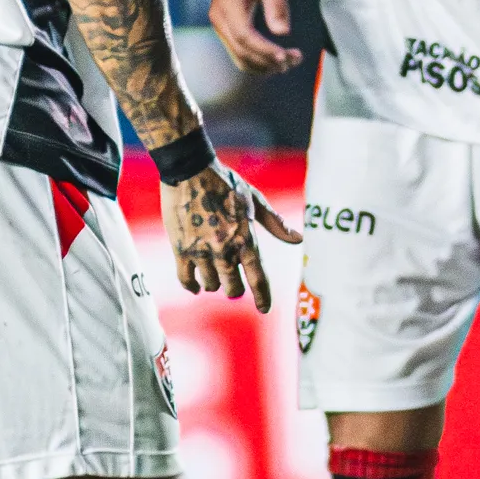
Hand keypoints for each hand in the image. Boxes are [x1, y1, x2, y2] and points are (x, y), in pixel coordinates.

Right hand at [163, 163, 297, 308]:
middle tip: (232, 283)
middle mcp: (225, 249)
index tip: (264, 309)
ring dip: (214, 283)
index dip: (263, 297)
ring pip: (210, 285)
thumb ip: (275, 224)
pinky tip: (195, 285)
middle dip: (234, 288)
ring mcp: (201, 251)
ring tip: (213, 274)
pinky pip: (186, 279)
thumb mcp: (254, 200)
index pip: (258, 278)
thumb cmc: (225, 183)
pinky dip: (192, 286)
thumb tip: (299, 239)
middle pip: (232, 288)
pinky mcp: (180, 249)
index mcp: (246, 238)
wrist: (189, 169)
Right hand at [209, 0, 302, 74]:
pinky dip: (257, 60)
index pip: (245, 36)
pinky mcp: (225, 30)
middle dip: (268, 61)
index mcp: (227, 5)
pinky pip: (239, 52)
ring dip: (263, 65)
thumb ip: (276, 3)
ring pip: (239, 57)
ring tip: (289, 62)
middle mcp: (219, 19)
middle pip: (241, 51)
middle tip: (294, 61)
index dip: (264, 50)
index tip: (286, 56)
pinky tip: (275, 58)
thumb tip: (283, 32)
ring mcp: (220, 26)